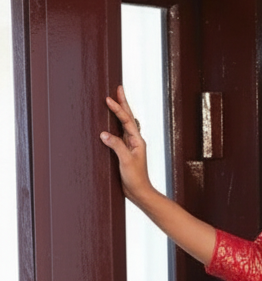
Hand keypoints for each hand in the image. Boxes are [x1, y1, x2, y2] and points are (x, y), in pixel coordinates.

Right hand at [100, 85, 152, 203]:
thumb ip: (116, 146)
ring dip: (119, 111)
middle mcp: (134, 141)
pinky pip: (118, 133)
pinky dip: (115, 124)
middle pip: (128, 118)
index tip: (109, 99)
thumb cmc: (136, 179)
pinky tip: (110, 120)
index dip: (118, 109)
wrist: (139, 192)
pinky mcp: (124, 151)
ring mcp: (129, 145)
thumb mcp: (126, 161)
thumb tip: (104, 133)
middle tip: (118, 88)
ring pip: (124, 124)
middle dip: (123, 103)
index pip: (127, 121)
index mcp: (138, 141)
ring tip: (115, 99)